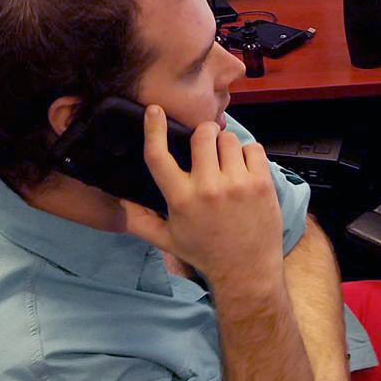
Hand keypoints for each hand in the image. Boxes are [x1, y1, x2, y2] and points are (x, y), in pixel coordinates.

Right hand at [122, 105, 281, 283]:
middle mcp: (207, 188)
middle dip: (203, 134)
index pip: (159, 156)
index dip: (154, 129)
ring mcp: (237, 184)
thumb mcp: (167, 240)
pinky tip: (244, 168)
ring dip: (225, 145)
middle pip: (202, 135)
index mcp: (180, 198)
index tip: (154, 110)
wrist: (246, 270)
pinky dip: (248, 153)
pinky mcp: (261, 184)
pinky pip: (253, 148)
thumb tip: (119, 201)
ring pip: (228, 139)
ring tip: (226, 162)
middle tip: (207, 146)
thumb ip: (140, 220)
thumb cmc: (205, 253)